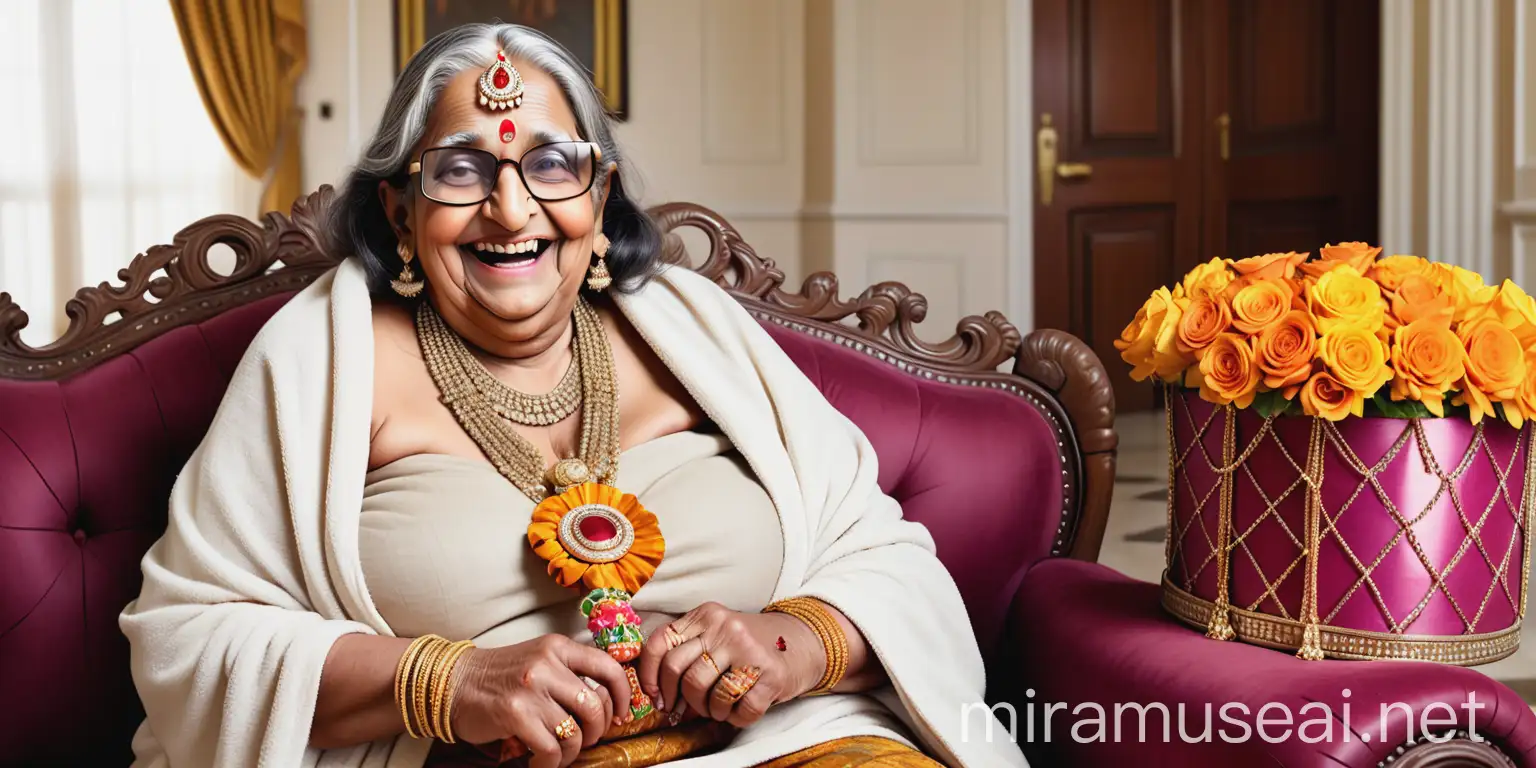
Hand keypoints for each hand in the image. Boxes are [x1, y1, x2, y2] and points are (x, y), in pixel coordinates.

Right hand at [449, 634, 632, 767]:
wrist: (453, 683)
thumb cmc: (500, 676)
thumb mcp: (539, 661)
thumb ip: (569, 673)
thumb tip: (607, 702)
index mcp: (557, 647)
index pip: (608, 667)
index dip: (623, 694)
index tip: (621, 714)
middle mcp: (547, 664)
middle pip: (595, 706)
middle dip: (596, 731)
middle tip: (585, 739)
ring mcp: (531, 689)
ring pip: (574, 732)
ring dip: (570, 752)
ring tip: (558, 754)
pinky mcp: (515, 714)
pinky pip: (550, 749)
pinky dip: (550, 762)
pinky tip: (540, 761)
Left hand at [636, 602, 822, 727]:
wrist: (803, 641)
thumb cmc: (750, 644)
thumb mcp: (717, 632)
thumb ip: (688, 649)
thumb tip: (658, 692)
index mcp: (707, 614)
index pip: (661, 643)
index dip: (650, 675)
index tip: (655, 696)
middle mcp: (726, 628)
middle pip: (681, 672)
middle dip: (680, 698)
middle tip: (688, 708)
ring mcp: (749, 651)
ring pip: (707, 694)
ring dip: (710, 711)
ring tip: (720, 707)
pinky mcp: (771, 675)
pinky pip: (740, 709)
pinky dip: (736, 718)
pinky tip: (740, 710)